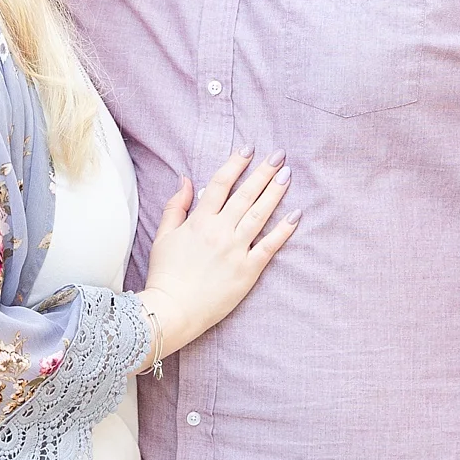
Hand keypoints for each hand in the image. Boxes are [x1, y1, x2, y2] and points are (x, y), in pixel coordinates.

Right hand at [136, 146, 298, 358]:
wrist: (172, 310)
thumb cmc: (165, 275)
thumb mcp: (163, 236)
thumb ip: (176, 206)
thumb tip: (187, 180)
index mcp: (199, 221)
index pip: (221, 183)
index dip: (236, 163)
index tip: (248, 149)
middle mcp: (219, 231)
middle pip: (245, 194)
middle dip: (263, 172)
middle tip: (278, 155)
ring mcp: (236, 250)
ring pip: (259, 214)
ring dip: (275, 193)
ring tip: (287, 175)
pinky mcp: (248, 271)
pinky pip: (269, 246)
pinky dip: (284, 230)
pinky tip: (296, 214)